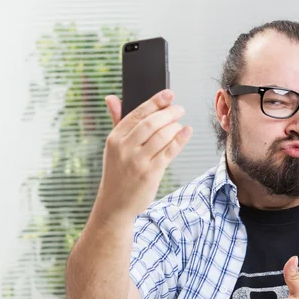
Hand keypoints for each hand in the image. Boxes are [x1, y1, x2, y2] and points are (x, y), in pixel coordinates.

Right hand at [91, 89, 191, 223]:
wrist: (115, 204)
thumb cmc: (117, 172)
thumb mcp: (113, 147)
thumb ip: (116, 121)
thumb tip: (111, 97)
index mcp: (114, 138)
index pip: (136, 114)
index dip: (155, 102)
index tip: (168, 94)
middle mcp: (124, 148)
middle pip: (151, 123)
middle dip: (168, 113)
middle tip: (179, 108)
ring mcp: (137, 161)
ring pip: (162, 136)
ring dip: (175, 126)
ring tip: (181, 122)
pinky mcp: (150, 173)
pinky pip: (169, 151)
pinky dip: (180, 139)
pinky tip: (187, 131)